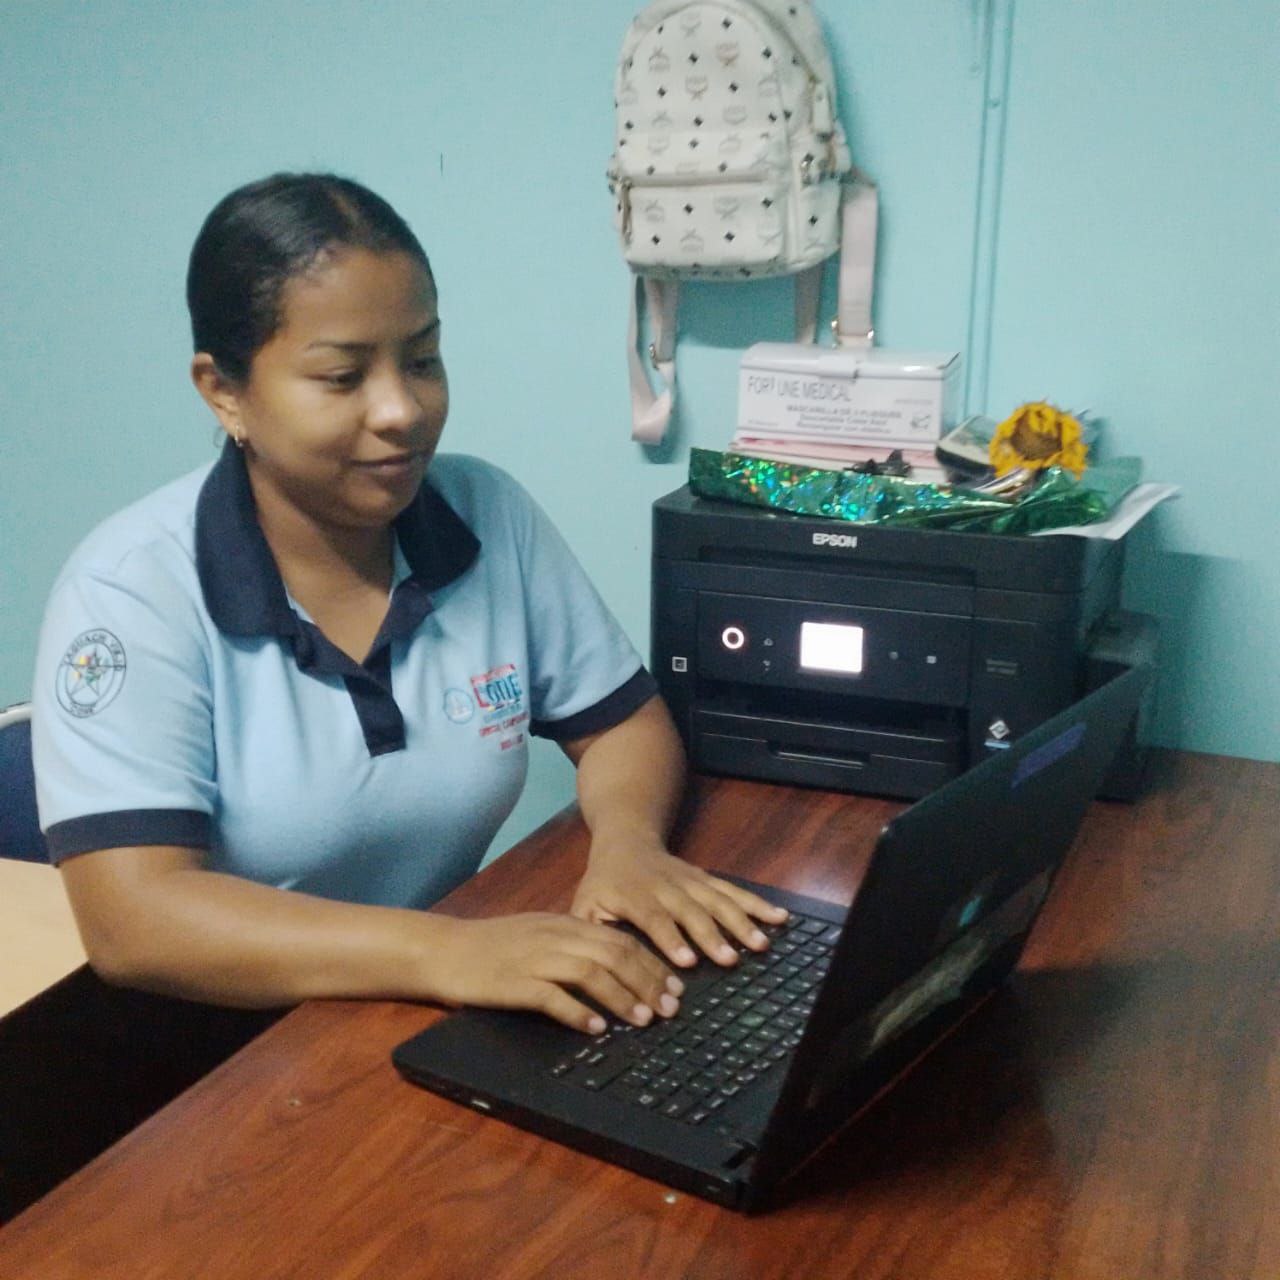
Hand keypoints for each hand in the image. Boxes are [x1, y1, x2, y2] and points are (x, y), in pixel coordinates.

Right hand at [430, 913, 683, 1034]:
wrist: (443, 950)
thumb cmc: (492, 947)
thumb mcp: (539, 935)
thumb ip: (573, 946)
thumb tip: (615, 969)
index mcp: (564, 924)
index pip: (620, 939)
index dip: (651, 963)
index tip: (674, 987)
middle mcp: (555, 936)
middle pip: (614, 954)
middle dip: (647, 981)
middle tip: (669, 1008)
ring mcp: (534, 958)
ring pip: (590, 972)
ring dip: (622, 997)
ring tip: (642, 1020)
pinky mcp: (513, 982)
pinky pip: (552, 996)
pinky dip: (577, 1011)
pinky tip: (595, 1028)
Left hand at [571, 841, 788, 970]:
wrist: (626, 839)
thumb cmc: (603, 882)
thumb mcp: (584, 904)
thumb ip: (588, 933)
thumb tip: (591, 967)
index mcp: (634, 895)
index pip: (654, 918)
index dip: (671, 938)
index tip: (688, 961)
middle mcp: (666, 887)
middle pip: (692, 911)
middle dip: (711, 936)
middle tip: (730, 960)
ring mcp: (690, 881)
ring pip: (718, 900)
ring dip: (740, 922)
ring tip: (760, 944)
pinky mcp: (706, 879)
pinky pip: (733, 891)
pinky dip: (756, 904)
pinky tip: (779, 917)